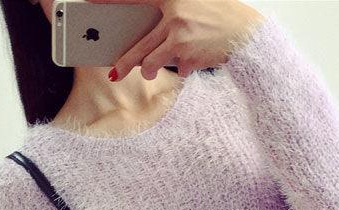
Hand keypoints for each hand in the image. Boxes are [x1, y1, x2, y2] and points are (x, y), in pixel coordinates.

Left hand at [85, 0, 264, 78]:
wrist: (247, 34)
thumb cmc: (221, 17)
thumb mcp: (195, 4)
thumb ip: (171, 12)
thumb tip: (147, 32)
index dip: (112, 1)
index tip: (91, 1)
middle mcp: (174, 14)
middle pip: (140, 44)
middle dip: (125, 62)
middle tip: (115, 72)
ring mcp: (181, 37)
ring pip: (152, 62)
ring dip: (149, 70)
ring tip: (149, 71)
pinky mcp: (190, 56)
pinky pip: (177, 69)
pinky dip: (182, 68)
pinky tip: (194, 59)